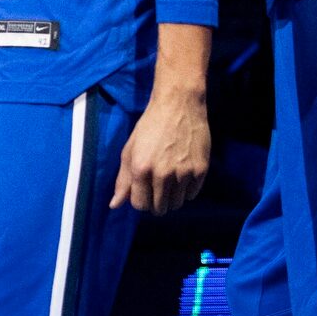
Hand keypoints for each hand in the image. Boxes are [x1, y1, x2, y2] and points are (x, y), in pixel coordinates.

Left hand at [114, 84, 209, 212]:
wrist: (179, 107)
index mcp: (141, 169)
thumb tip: (115, 205)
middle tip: (156, 188)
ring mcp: (184, 173)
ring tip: (169, 181)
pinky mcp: (201, 170)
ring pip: (177, 204)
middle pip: (160, 208)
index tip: (143, 192)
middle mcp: (163, 174)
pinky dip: (186, 190)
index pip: (140, 205)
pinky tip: (181, 175)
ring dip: (171, 198)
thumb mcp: (130, 151)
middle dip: (155, 202)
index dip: (140, 201)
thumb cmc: (150, 127)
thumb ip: (123, 180)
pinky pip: (192, 195)